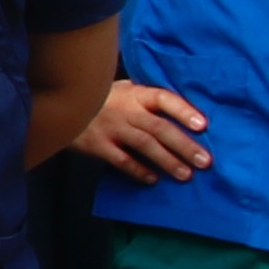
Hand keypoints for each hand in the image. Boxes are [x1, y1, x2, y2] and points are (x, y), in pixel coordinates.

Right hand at [73, 78, 211, 183]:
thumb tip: (186, 110)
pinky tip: (153, 180)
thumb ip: (148, 98)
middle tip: (205, 161)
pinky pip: (121, 161)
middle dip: (184, 145)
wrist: (64, 106)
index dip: (183, 111)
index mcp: (135, 94)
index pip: (164, 98)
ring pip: (144, 145)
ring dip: (167, 161)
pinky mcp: (98, 146)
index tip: (203, 125)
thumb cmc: (103, 99)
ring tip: (186, 174)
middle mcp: (125, 110)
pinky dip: (138, 171)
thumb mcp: (124, 89)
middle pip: (159, 128)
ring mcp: (111, 128)